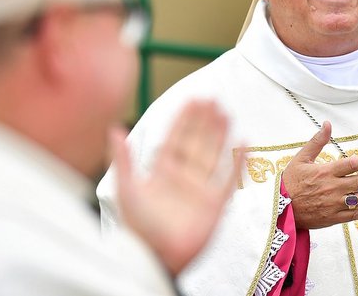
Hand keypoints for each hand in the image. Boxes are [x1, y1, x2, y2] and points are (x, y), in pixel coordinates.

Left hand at [113, 100, 243, 275]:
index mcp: (161, 172)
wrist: (156, 258)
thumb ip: (123, 159)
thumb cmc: (137, 227)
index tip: (193, 99)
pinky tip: (244, 143)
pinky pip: (229, 179)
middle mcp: (182, 178)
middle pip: (197, 143)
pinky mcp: (216, 205)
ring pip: (213, 155)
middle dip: (204, 122)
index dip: (184, 119)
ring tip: (227, 113)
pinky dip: (237, 163)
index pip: (175, 139)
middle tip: (213, 99)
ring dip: (220, 135)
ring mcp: (200, 190)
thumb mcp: (127, 189)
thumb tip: (114, 127)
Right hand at [282, 122, 357, 229]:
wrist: (279, 209)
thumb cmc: (289, 183)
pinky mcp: (333, 218)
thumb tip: (327, 125)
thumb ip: (317, 142)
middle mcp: (332, 188)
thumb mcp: (301, 158)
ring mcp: (334, 204)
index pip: (353, 164)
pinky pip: (355, 215)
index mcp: (326, 172)